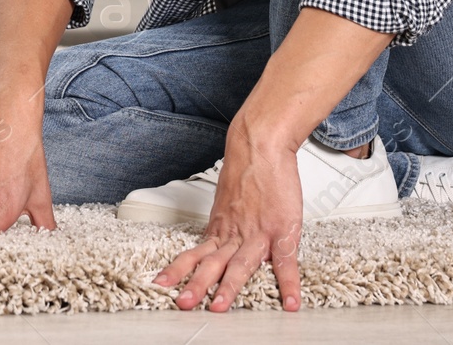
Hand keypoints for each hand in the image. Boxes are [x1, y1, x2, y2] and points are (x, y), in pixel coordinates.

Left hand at [152, 126, 302, 312]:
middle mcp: (234, 233)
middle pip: (211, 263)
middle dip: (196, 284)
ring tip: (219, 308)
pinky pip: (286, 262)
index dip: (178, 268)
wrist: (260, 145)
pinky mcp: (281, 230)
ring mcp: (257, 233)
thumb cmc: (247, 170)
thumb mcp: (228, 201)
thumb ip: (225, 223)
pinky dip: (289, 284)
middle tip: (182, 302)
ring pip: (239, 265)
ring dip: (228, 288)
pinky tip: (290, 303)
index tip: (162, 283)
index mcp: (220, 227)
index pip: (196, 252)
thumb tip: (221, 237)